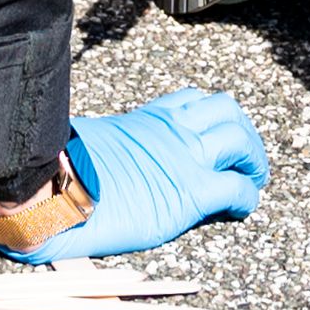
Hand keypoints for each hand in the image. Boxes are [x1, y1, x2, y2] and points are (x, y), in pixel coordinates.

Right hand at [6, 88, 271, 263]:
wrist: (55, 190)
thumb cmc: (63, 170)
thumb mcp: (93, 141)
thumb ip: (112, 141)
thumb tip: (99, 149)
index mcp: (148, 117)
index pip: (193, 100)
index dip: (212, 117)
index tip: (215, 136)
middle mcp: (172, 129)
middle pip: (226, 110)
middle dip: (244, 131)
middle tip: (246, 158)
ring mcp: (184, 156)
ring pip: (240, 139)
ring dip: (253, 159)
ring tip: (252, 179)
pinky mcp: (190, 192)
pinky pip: (237, 188)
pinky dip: (247, 197)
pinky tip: (240, 209)